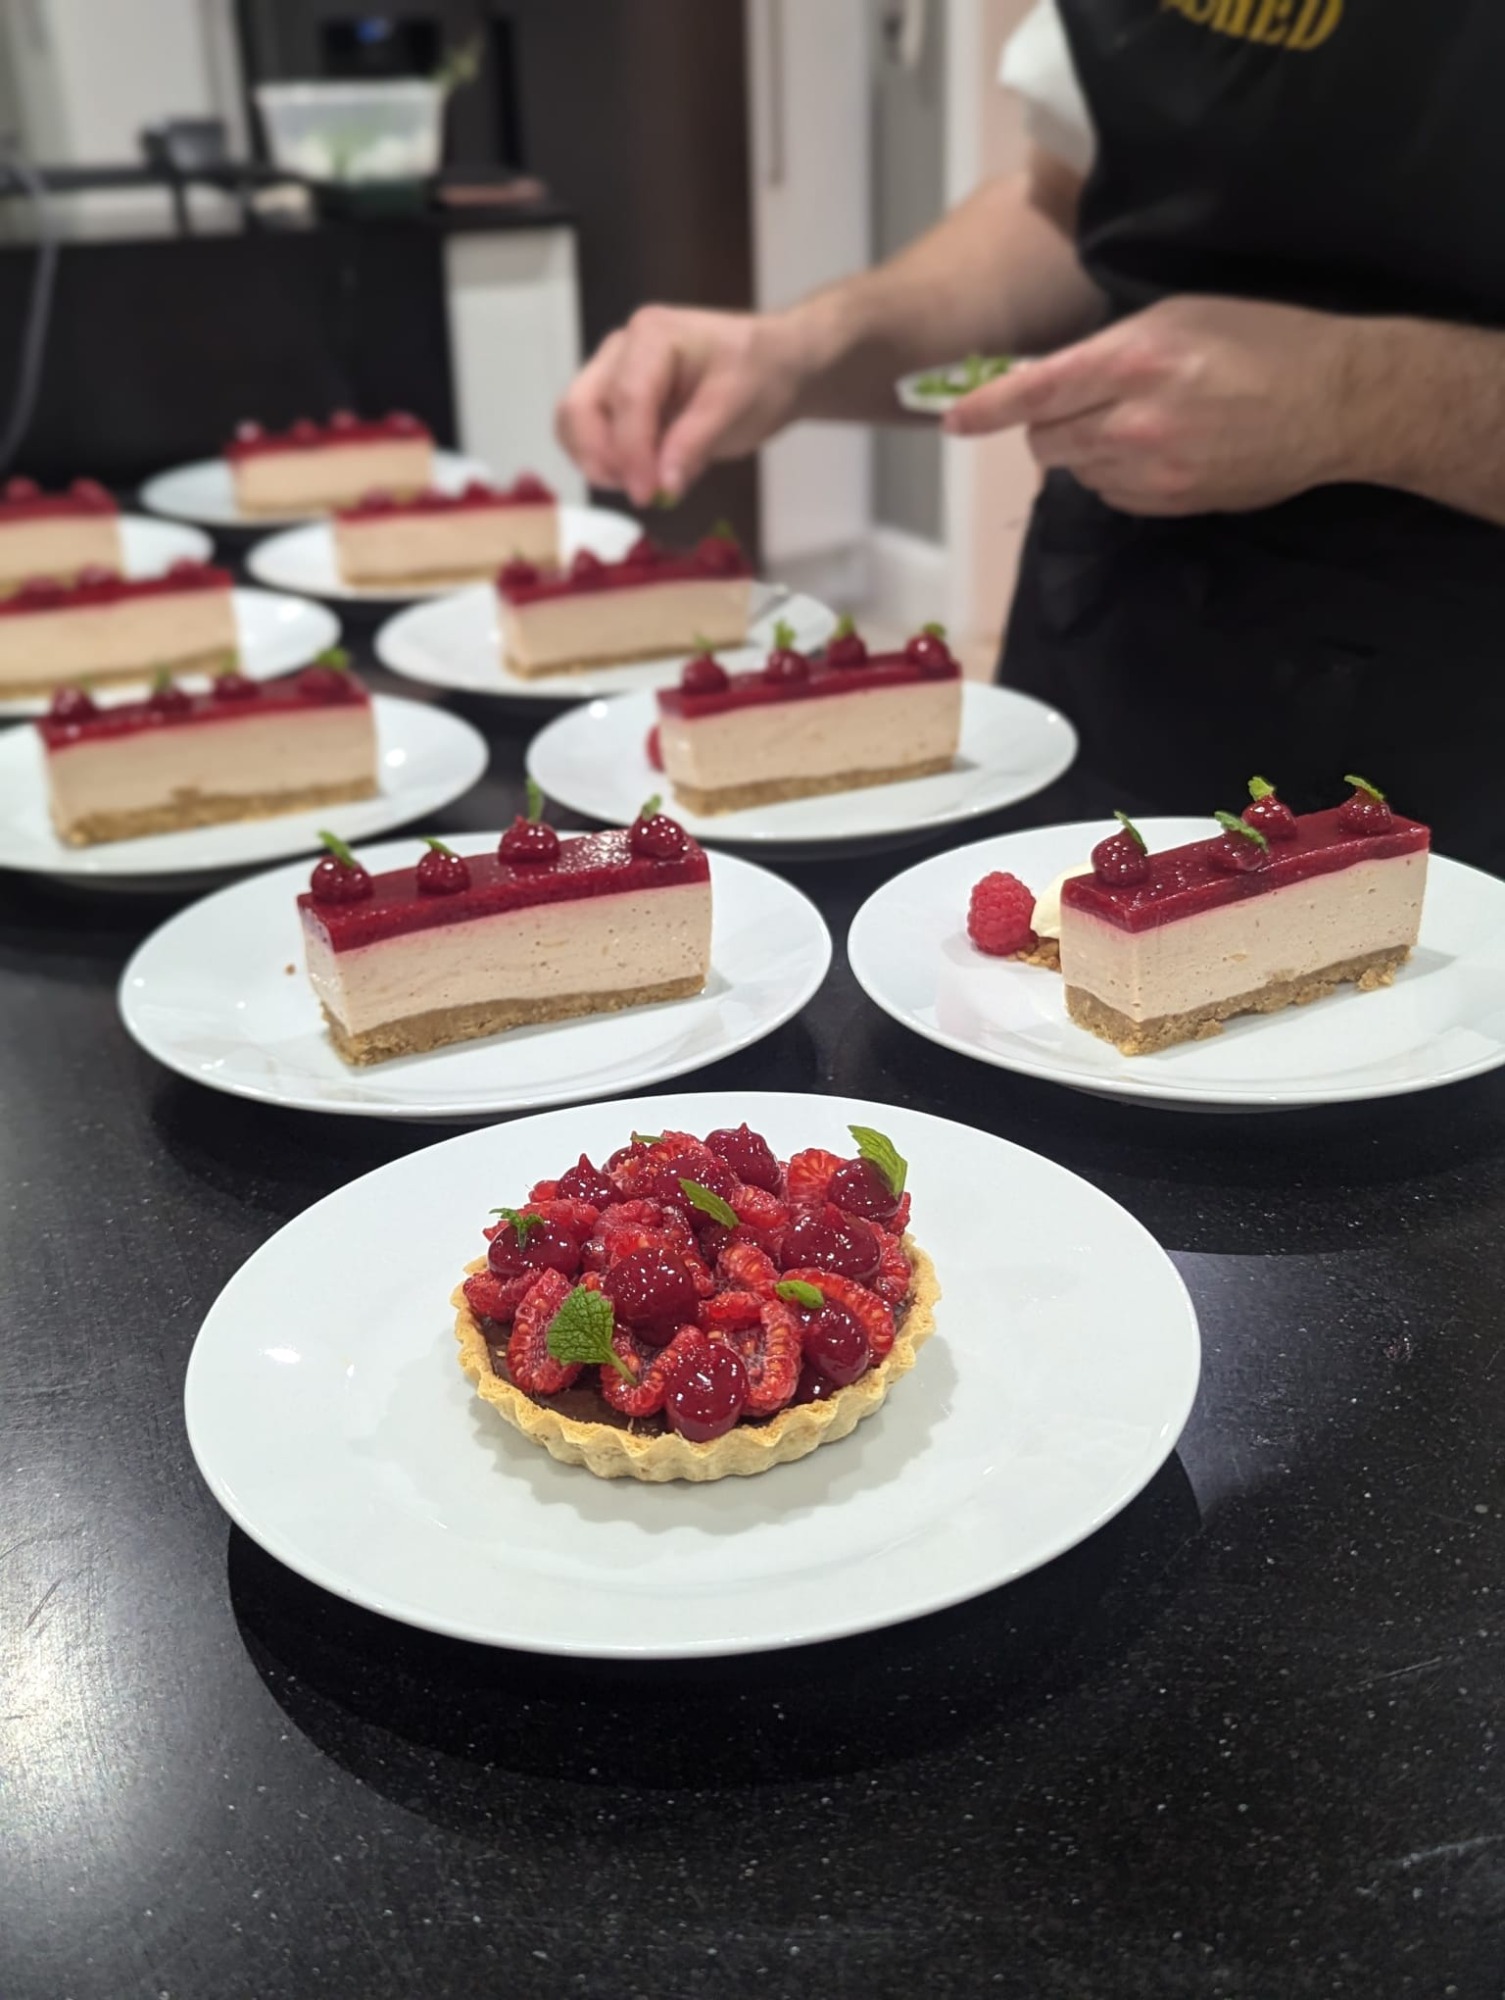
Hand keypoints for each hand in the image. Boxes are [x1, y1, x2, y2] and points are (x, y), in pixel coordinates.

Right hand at [555, 305, 816, 506]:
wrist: (773, 364)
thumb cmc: (760, 374)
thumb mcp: (738, 405)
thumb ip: (696, 442)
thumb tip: (662, 486)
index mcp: (654, 336)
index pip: (626, 399)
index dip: (631, 453)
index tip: (647, 495)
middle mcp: (622, 349)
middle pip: (580, 406)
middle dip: (601, 457)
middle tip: (640, 493)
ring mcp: (612, 372)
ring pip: (574, 421)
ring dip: (597, 461)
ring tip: (642, 485)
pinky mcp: (613, 398)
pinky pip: (587, 432)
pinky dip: (603, 460)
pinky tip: (639, 475)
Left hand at [942, 296, 1362, 515]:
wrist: (1335, 403)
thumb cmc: (1261, 340)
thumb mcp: (1179, 315)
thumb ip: (1109, 345)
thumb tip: (1052, 376)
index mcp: (1132, 359)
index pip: (1035, 391)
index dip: (985, 408)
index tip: (952, 421)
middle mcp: (1132, 420)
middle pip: (1045, 440)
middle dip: (1044, 425)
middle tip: (1073, 404)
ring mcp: (1151, 470)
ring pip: (1076, 470)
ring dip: (1083, 449)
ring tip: (1130, 421)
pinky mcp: (1170, 503)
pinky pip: (1111, 495)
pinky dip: (1114, 474)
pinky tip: (1153, 449)